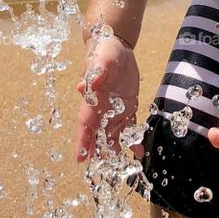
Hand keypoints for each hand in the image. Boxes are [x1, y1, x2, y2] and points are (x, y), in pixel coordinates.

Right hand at [75, 34, 141, 162]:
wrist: (117, 47)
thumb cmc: (105, 52)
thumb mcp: (102, 58)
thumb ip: (97, 71)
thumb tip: (86, 84)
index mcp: (92, 100)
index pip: (85, 125)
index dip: (82, 141)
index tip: (80, 159)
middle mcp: (101, 109)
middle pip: (98, 135)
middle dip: (98, 152)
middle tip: (101, 170)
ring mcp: (114, 110)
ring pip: (113, 135)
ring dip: (116, 149)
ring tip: (121, 166)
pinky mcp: (128, 107)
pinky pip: (130, 126)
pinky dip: (133, 139)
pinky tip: (139, 152)